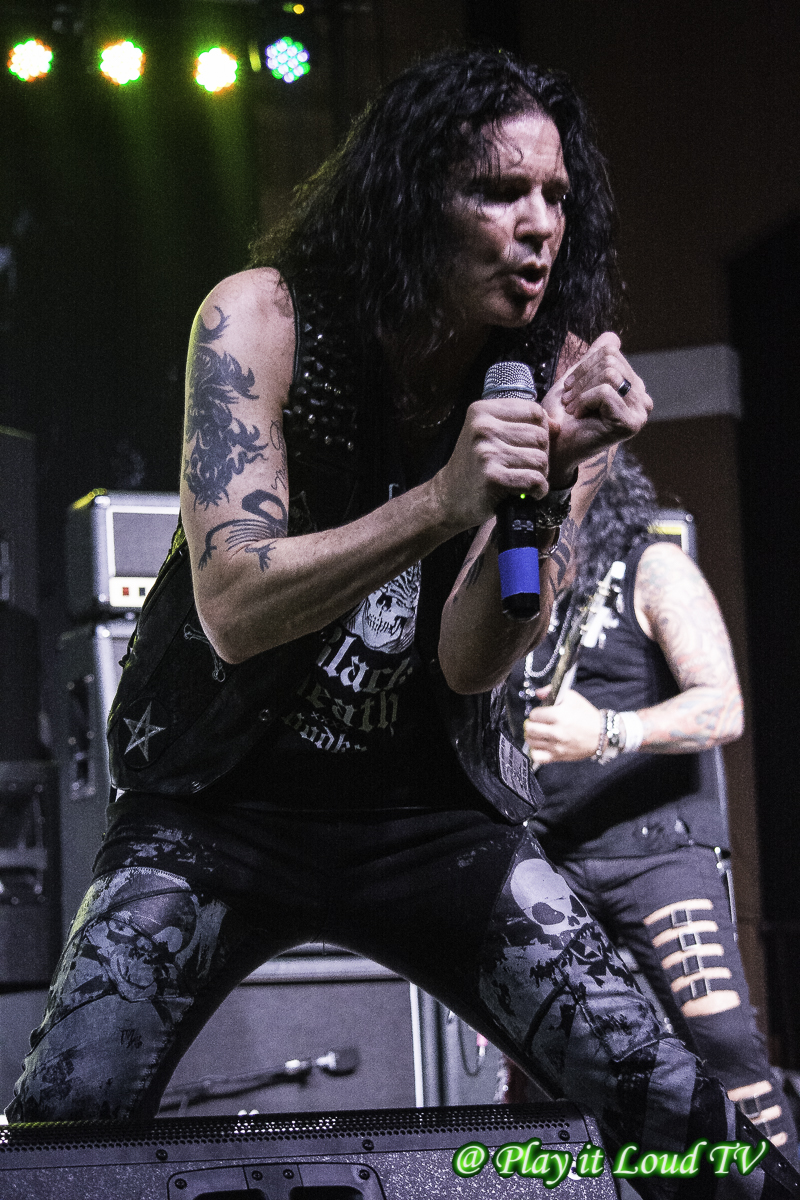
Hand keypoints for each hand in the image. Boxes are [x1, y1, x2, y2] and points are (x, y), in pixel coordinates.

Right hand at [432, 396, 552, 530]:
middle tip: (526, 468)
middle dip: (541, 455)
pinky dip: (538, 490)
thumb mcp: (489, 434)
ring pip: (541, 459)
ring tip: (524, 480)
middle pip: (541, 436)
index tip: (528, 447)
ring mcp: (487, 452)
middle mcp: (483, 427)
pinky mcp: (493, 477)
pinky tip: (528, 493)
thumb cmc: (474, 465)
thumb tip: (556, 425)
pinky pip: (535, 480)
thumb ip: (520, 424)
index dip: (541, 430)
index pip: (534, 411)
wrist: (447, 497)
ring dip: (540, 474)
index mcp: (482, 411)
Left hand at [523, 686, 602, 764]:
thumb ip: (553, 692)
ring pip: (531, 741)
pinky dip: (535, 751)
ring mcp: (556, 745)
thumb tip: (539, 693)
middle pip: (530, 728)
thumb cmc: (587, 716)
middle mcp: (556, 732)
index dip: (536, 712)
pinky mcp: (558, 756)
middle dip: (531, 724)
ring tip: (537, 733)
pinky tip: (540, 745)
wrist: (602, 735)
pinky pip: (537, 756)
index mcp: (559, 716)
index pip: (534, 714)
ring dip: (531, 736)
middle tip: (536, 723)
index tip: (540, 713)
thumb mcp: (573, 698)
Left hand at [542, 332, 651, 484]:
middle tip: (568, 399)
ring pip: (609, 374)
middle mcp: (642, 398)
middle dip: (581, 377)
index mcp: (632, 385)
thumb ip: (595, 358)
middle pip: (610, 360)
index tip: (570, 387)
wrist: (555, 446)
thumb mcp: (578, 379)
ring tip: (572, 408)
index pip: (610, 350)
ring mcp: (640, 412)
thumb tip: (612, 338)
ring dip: (581, 390)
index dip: (584, 364)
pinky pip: (605, 392)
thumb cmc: (564, 415)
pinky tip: (578, 415)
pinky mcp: (631, 423)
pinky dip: (584, 400)